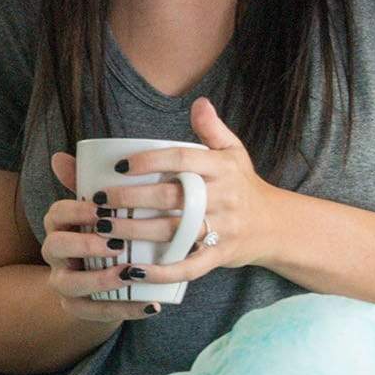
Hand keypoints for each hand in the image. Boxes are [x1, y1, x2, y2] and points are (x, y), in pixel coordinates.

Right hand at [42, 153, 163, 324]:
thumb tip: (60, 155)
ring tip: (130, 274)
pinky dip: (125, 310)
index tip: (102, 208)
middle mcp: (55, 254)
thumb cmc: (104, 231)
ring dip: (100, 280)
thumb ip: (88, 180)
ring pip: (71, 284)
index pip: (56, 212)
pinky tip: (152, 305)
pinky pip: (96, 313)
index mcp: (59, 224)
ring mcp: (63, 283)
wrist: (101, 277)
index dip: (76, 210)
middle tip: (116, 242)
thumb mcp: (99, 206)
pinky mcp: (79, 308)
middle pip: (56, 247)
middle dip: (84, 245)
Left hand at [89, 97, 285, 289]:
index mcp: (221, 168)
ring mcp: (220, 229)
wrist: (275, 226)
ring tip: (102, 228)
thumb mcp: (234, 152)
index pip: (181, 159)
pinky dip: (161, 272)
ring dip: (134, 232)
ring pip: (172, 231)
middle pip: (170, 197)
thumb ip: (212, 128)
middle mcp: (221, 197)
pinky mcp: (219, 257)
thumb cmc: (244, 185)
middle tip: (98, 199)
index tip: (119, 165)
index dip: (149, 161)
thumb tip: (199, 102)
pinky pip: (188, 267)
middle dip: (130, 198)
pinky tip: (133, 270)